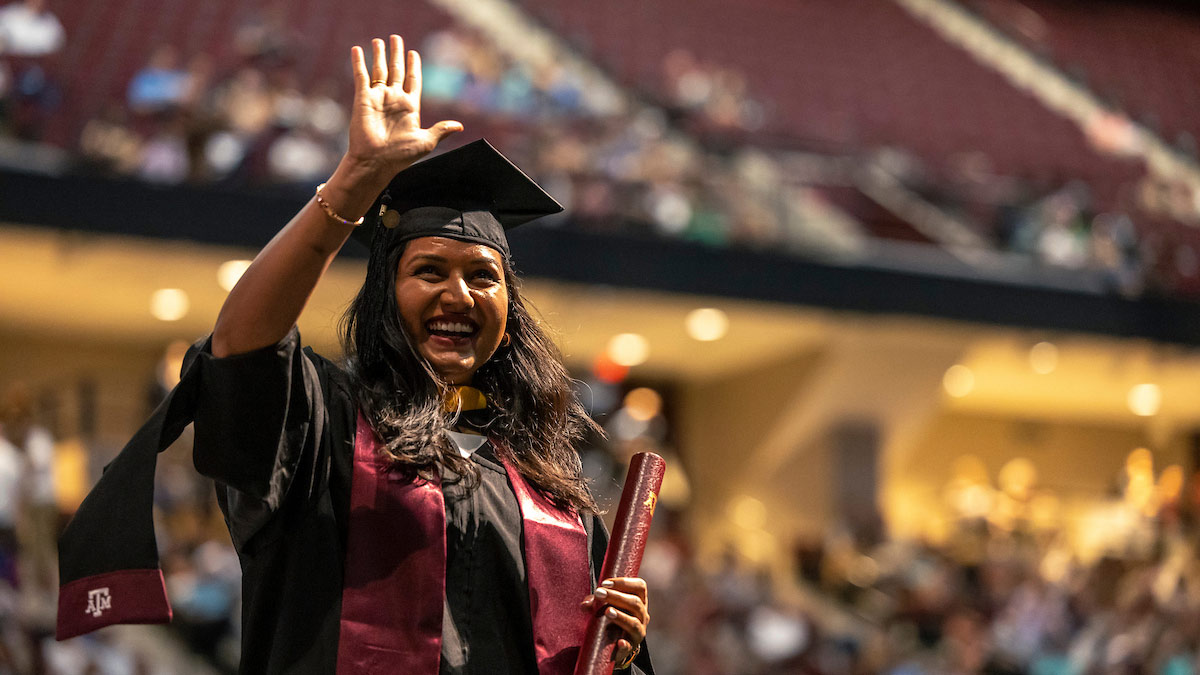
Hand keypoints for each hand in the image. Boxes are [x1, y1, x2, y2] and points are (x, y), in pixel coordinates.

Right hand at [346, 35, 461, 175]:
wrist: (376, 162)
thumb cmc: (401, 155)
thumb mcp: (426, 141)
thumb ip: (441, 130)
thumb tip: (459, 126)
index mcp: (410, 107)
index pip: (413, 80)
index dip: (414, 66)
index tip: (414, 53)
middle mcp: (394, 99)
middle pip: (396, 70)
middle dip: (396, 55)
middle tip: (396, 38)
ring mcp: (378, 98)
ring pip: (379, 70)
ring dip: (379, 54)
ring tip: (379, 40)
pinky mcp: (363, 98)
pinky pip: (361, 76)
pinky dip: (359, 62)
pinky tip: (358, 49)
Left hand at [580, 577, 648, 666]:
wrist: (614, 644)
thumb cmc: (610, 618)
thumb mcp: (604, 606)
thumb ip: (595, 603)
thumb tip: (585, 604)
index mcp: (639, 601)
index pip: (639, 586)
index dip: (624, 583)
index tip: (605, 583)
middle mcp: (642, 615)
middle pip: (635, 603)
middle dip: (616, 596)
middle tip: (599, 593)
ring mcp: (638, 632)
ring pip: (634, 623)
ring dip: (621, 616)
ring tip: (607, 611)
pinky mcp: (631, 647)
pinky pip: (629, 646)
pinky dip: (624, 644)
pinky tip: (619, 642)